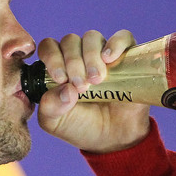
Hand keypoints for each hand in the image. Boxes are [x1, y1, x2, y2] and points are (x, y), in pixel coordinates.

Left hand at [35, 29, 150, 152]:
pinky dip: (115, 43)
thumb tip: (65, 88)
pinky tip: (110, 58)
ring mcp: (102, 54)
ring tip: (96, 80)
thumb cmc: (81, 126)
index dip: (52, 57)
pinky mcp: (126, 56)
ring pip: (92, 38)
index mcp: (58, 66)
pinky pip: (122, 37)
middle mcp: (79, 56)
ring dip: (91, 56)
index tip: (60, 79)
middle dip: (73, 62)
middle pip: (70, 41)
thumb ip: (50, 107)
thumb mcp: (56, 122)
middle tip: (81, 86)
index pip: (49, 47)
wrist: (114, 138)